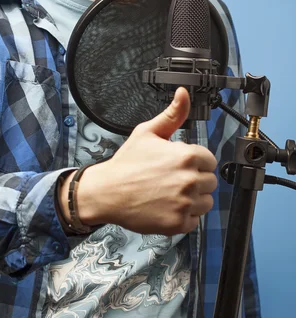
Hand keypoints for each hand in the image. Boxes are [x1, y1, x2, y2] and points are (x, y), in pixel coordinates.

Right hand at [74, 87, 217, 234]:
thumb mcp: (148, 132)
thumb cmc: (126, 163)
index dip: (195, 161)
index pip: (209, 160)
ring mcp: (185, 203)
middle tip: (173, 179)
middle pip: (210, 181)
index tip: (180, 164)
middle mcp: (189, 180)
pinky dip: (184, 216)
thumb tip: (183, 93)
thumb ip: (172, 114)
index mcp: (186, 156)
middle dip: (195, 179)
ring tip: (170, 193)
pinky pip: (194, 220)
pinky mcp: (179, 223)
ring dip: (193, 199)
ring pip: (206, 202)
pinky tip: (167, 206)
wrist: (107, 192)